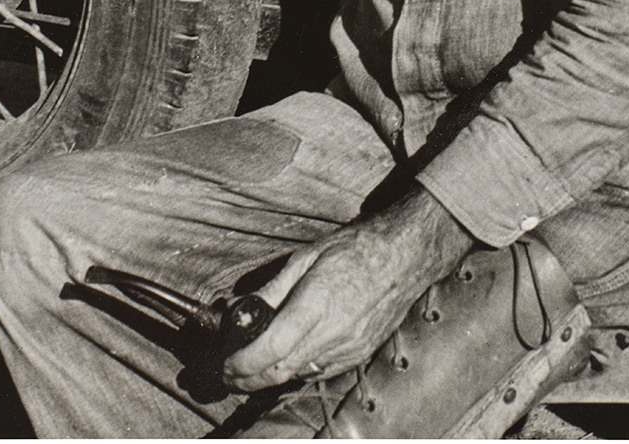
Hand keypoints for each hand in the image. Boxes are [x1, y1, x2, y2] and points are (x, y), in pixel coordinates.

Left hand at [222, 188, 472, 391]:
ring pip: (298, 375)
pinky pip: (319, 371)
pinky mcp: (358, 354)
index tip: (225, 365)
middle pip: (280, 372)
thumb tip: (243, 309)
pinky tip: (286, 361)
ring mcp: (348, 348)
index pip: (269, 350)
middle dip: (249, 379)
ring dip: (270, 378)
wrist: (403, 257)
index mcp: (314, 305)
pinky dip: (297, 371)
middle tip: (229, 375)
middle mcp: (332, 334)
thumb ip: (273, 289)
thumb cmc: (353, 249)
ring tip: (250, 369)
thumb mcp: (305, 258)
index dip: (242, 364)